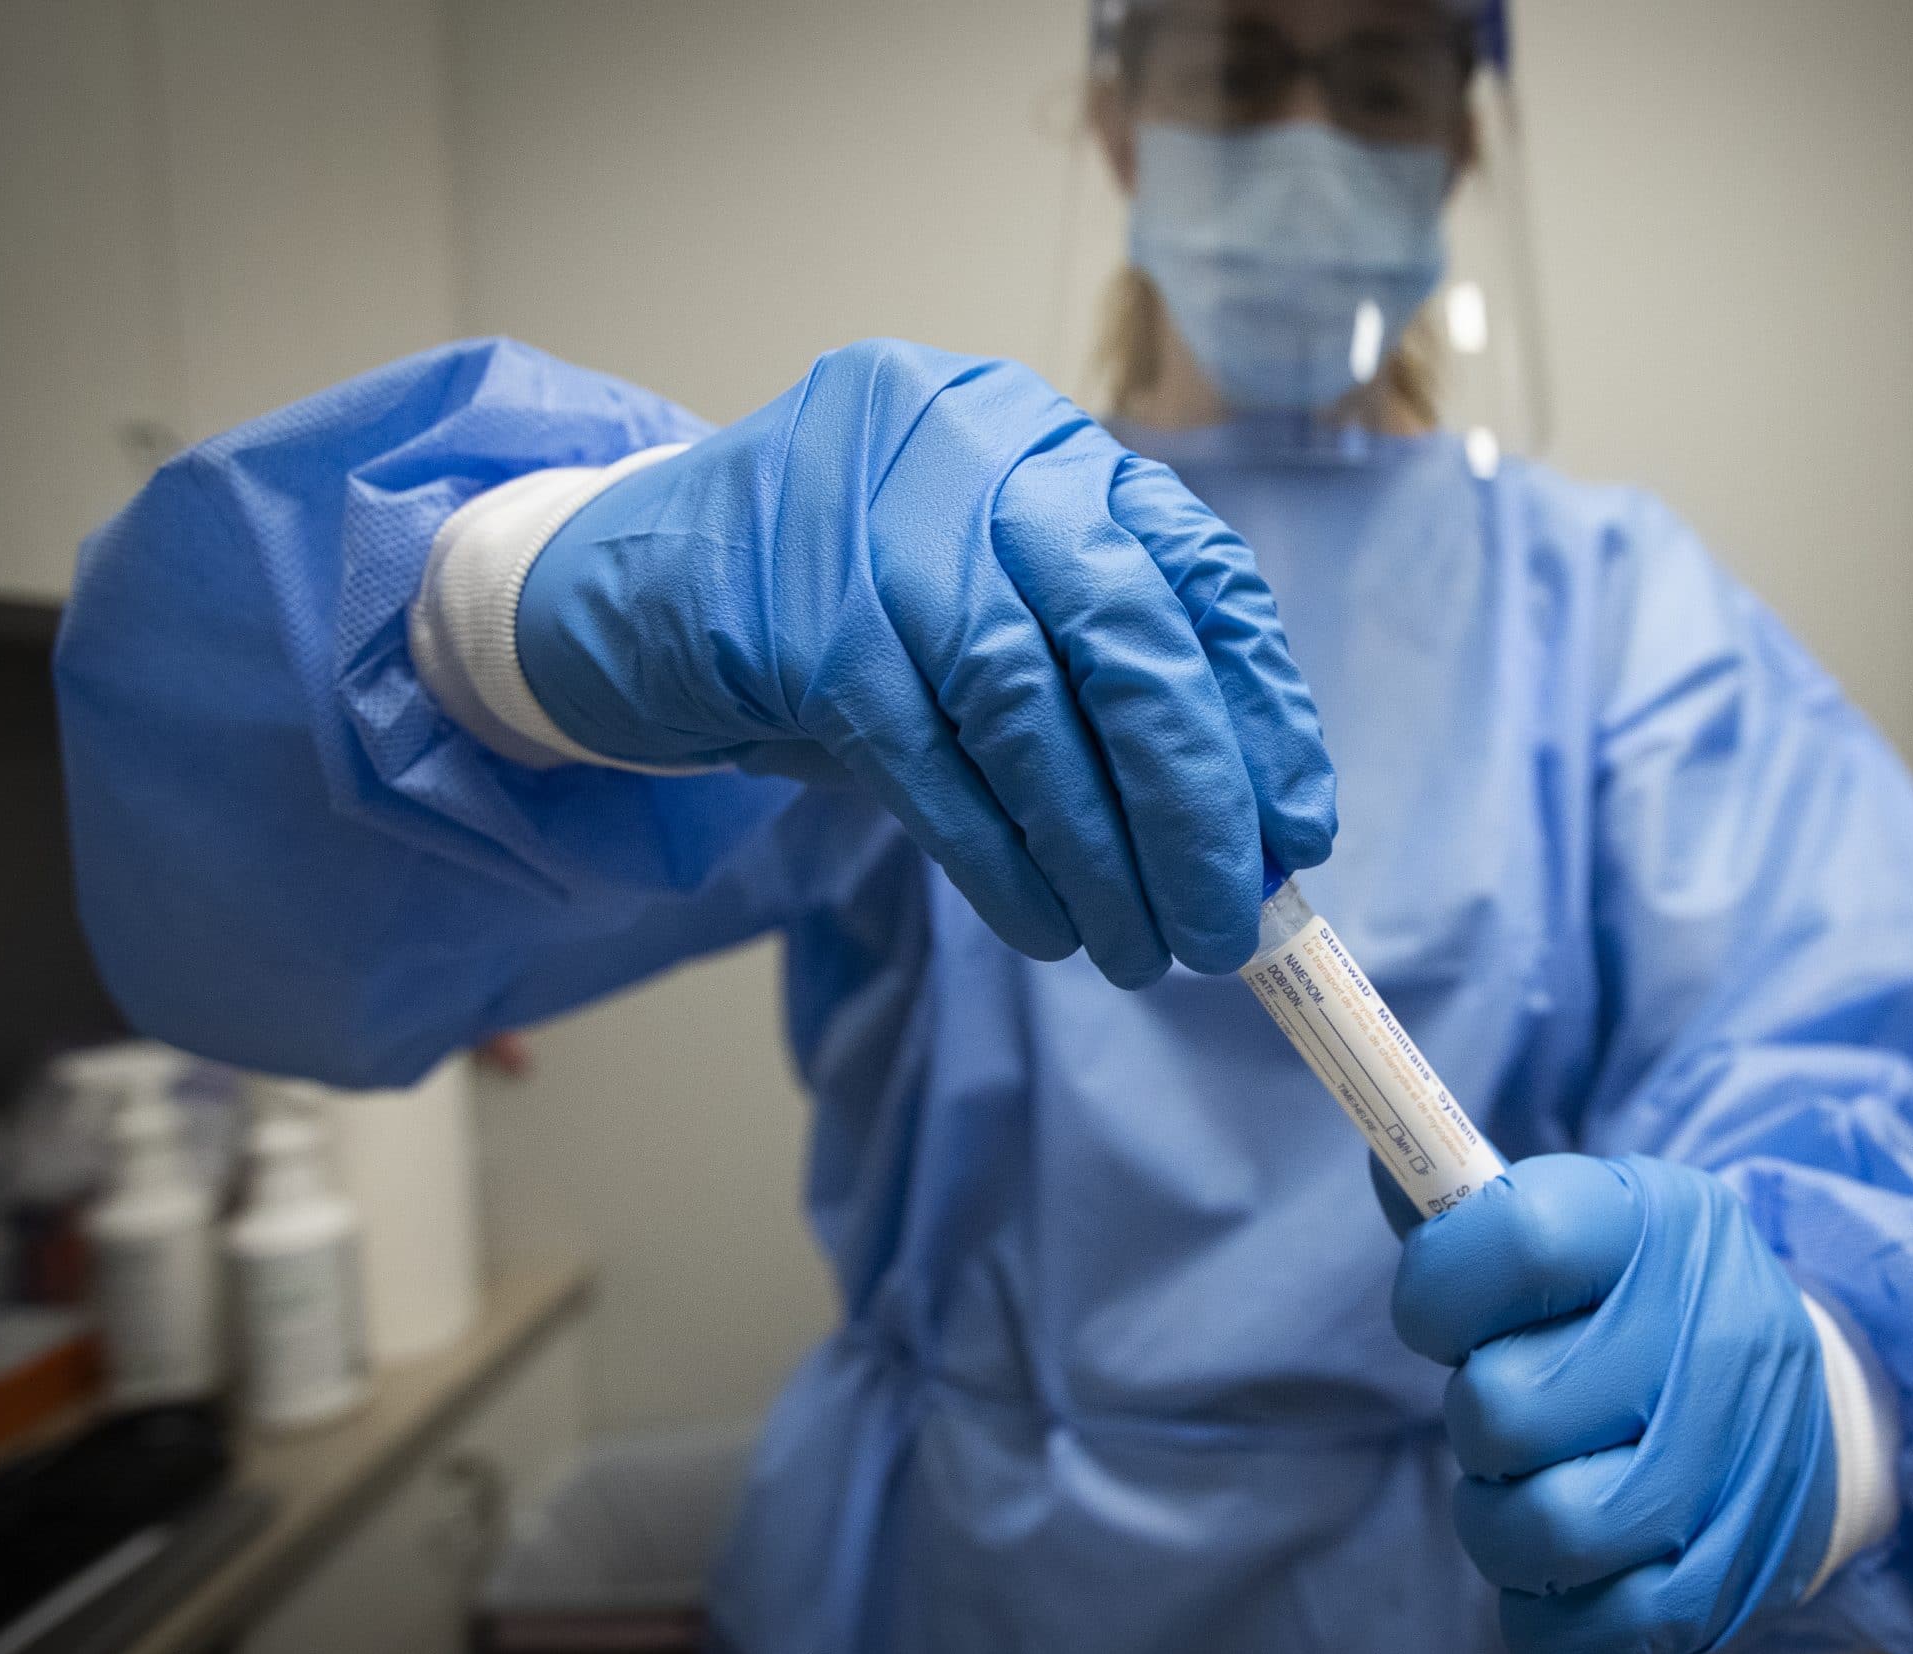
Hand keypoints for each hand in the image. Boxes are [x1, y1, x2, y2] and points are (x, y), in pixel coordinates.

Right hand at [515, 339, 1335, 985]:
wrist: (613, 588)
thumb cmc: (831, 612)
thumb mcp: (979, 606)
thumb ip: (1100, 680)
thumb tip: (1249, 826)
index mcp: (1040, 443)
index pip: (1195, 571)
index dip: (1262, 709)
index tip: (1298, 829)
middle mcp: (974, 458)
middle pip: (1134, 638)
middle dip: (1198, 801)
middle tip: (1229, 922)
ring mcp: (881, 535)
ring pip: (1034, 715)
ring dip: (1105, 859)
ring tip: (1144, 951)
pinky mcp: (804, 626)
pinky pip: (933, 771)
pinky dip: (1002, 864)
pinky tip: (1045, 925)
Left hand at [1384, 1152, 1835, 1653]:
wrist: (1820, 1404)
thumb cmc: (1649, 1306)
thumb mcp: (1592, 1219)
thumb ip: (1476, 1205)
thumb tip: (1386, 1158)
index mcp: (1658, 1224)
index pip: (1516, 1238)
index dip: (1438, 1286)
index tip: (1442, 1314)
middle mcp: (1708, 1336)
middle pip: (1505, 1405)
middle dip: (1476, 1414)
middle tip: (1506, 1407)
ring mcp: (1726, 1468)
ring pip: (1542, 1528)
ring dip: (1498, 1519)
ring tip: (1524, 1486)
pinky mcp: (1727, 1580)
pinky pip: (1587, 1628)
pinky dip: (1544, 1612)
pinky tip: (1557, 1567)